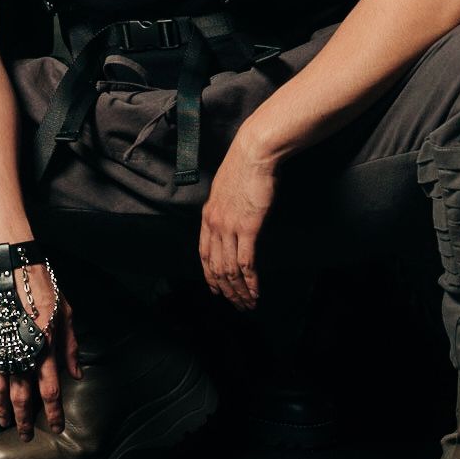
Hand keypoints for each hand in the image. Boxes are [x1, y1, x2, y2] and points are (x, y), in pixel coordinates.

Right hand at [0, 261, 79, 436]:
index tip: (55, 427)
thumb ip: (70, 347)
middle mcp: (20, 352)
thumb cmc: (42, 286)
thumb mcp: (66, 314)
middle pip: (22, 396)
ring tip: (4, 423)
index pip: (49, 391)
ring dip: (2, 409)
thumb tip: (76, 374)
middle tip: (26, 435)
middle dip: (25, 419)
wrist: (11, 265)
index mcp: (44, 348)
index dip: (53, 412)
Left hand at [199, 134, 278, 310]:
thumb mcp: (227, 190)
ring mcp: (229, 227)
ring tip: (248, 304)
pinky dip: (250, 282)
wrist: (254, 153)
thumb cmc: (245, 167)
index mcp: (208, 215)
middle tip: (237, 305)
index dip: (210, 276)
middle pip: (216, 267)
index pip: (204, 254)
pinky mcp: (248, 228)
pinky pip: (246, 263)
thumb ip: (227, 208)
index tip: (217, 290)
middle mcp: (214, 224)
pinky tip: (255, 292)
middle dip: (227, 290)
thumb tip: (235, 221)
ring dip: (239, 291)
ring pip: (230, 270)